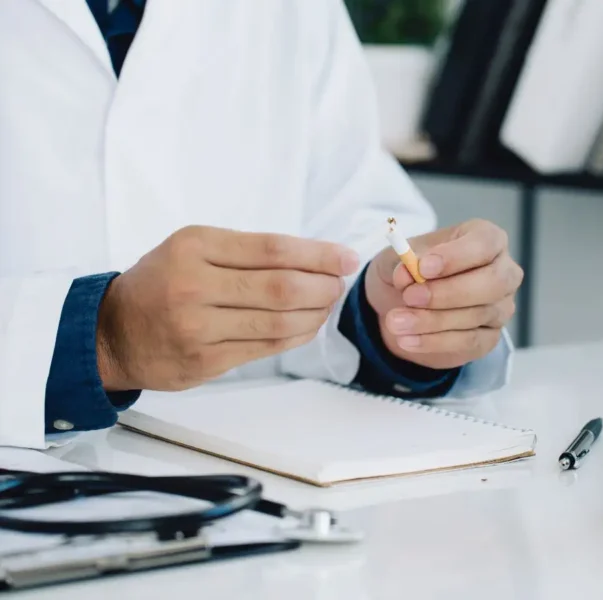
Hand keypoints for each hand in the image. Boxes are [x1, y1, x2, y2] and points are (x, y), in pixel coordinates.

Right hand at [97, 226, 358, 390]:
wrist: (111, 334)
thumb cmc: (161, 283)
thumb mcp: (192, 248)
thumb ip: (246, 251)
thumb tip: (315, 258)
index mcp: (194, 246)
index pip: (273, 248)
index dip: (318, 254)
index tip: (346, 257)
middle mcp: (194, 285)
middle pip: (282, 287)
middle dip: (323, 286)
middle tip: (338, 283)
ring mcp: (199, 327)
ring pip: (280, 321)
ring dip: (316, 313)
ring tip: (326, 303)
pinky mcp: (206, 361)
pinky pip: (267, 347)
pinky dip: (297, 335)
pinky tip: (308, 325)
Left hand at [365, 219, 522, 369]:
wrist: (404, 305)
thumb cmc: (411, 270)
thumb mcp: (399, 256)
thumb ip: (403, 261)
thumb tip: (407, 273)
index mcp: (487, 239)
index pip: (485, 243)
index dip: (456, 256)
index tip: (423, 267)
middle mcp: (503, 272)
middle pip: (493, 282)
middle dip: (448, 292)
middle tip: (410, 297)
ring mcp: (500, 307)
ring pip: (477, 315)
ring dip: (432, 320)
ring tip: (396, 321)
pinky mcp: (490, 337)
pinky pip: (469, 341)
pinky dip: (435, 341)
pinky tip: (408, 339)